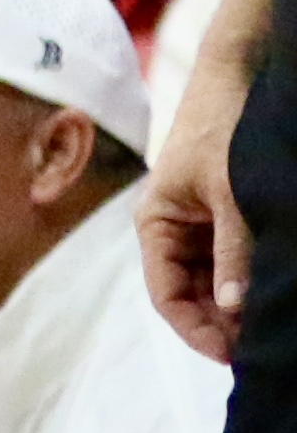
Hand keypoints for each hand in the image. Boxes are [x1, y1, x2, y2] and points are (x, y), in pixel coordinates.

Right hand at [143, 29, 256, 364]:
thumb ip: (233, 252)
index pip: (166, 295)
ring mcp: (202, 228)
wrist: (238, 77)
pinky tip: (276, 296)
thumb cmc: (221, 129)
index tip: (233, 355)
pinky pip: (235, 264)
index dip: (196, 330)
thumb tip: (235, 310)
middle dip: (222, 324)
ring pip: (217, 284)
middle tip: (262, 347)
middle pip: (192, 296)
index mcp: (156, 225)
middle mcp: (175, 232)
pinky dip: (252, 282)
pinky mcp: (227, 221)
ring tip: (273, 324)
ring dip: (240, 306)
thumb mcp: (230, 195)